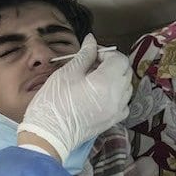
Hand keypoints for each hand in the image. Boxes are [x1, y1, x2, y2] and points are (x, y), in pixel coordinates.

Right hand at [18, 34, 130, 160]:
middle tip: (91, 64)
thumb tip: (91, 41)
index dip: (107, 52)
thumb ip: (84, 55)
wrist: (49, 135)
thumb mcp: (67, 73)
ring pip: (126, 86)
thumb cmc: (54, 103)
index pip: (120, 59)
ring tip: (94, 78)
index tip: (92, 54)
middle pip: (126, 72)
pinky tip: (100, 94)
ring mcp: (116, 111)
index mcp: (106, 82)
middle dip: (112, 63)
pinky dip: (117, 94)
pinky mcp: (112, 120)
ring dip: (115, 78)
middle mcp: (117, 97)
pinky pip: (123, 102)